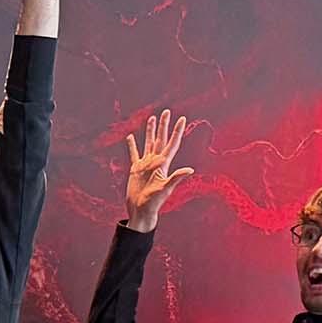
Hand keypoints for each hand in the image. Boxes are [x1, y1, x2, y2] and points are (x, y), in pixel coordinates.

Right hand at [124, 109, 195, 232]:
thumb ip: (176, 178)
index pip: (172, 143)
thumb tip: (190, 170)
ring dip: (150, 131)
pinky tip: (130, 137)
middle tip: (166, 112)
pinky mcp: (135, 169)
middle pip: (160, 139)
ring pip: (148, 143)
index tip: (182, 118)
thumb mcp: (165, 189)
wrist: (140, 210)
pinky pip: (134, 154)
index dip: (177, 131)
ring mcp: (145, 165)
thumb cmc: (153, 202)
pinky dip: (132, 145)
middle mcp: (156, 162)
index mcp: (163, 164)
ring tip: (151, 118)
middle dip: (164, 125)